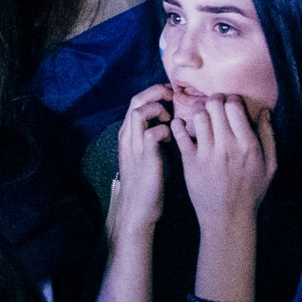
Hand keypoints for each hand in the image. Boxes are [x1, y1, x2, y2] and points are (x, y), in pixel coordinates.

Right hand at [110, 84, 176, 238]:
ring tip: (169, 118)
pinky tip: (171, 139)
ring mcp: (134, 146)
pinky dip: (164, 130)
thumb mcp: (147, 154)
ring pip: (138, 113)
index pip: (136, 102)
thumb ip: (154, 138)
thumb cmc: (147, 183)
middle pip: (135, 101)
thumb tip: (172, 124)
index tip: (170, 94)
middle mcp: (128, 137)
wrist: (138, 208)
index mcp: (128, 135)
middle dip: (155, 92)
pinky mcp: (145, 158)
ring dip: (157, 110)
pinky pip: (151, 133)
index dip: (153, 93)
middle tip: (172, 95)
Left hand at [175, 95, 276, 229]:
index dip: (230, 99)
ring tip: (199, 115)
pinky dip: (178, 124)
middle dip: (213, 100)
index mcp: (248, 144)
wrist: (228, 218)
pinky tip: (182, 125)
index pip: (234, 105)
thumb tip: (264, 111)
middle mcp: (227, 146)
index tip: (229, 104)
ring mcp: (207, 153)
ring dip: (197, 110)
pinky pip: (180, 134)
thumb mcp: (270, 166)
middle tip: (213, 105)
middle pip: (214, 105)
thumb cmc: (251, 191)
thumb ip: (268, 136)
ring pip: (197, 116)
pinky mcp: (190, 162)